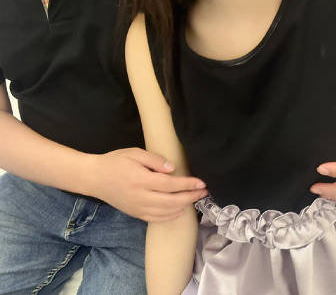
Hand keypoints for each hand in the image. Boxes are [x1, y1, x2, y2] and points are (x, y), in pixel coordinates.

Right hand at [87, 147, 207, 220]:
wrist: (94, 178)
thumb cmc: (115, 161)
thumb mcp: (134, 153)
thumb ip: (154, 160)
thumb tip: (172, 169)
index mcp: (141, 179)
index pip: (170, 184)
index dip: (188, 184)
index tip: (201, 183)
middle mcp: (140, 196)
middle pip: (171, 201)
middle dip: (190, 197)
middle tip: (203, 192)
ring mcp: (137, 208)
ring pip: (165, 213)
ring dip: (183, 207)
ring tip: (195, 199)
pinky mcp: (135, 214)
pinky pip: (156, 219)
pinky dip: (170, 216)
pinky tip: (179, 210)